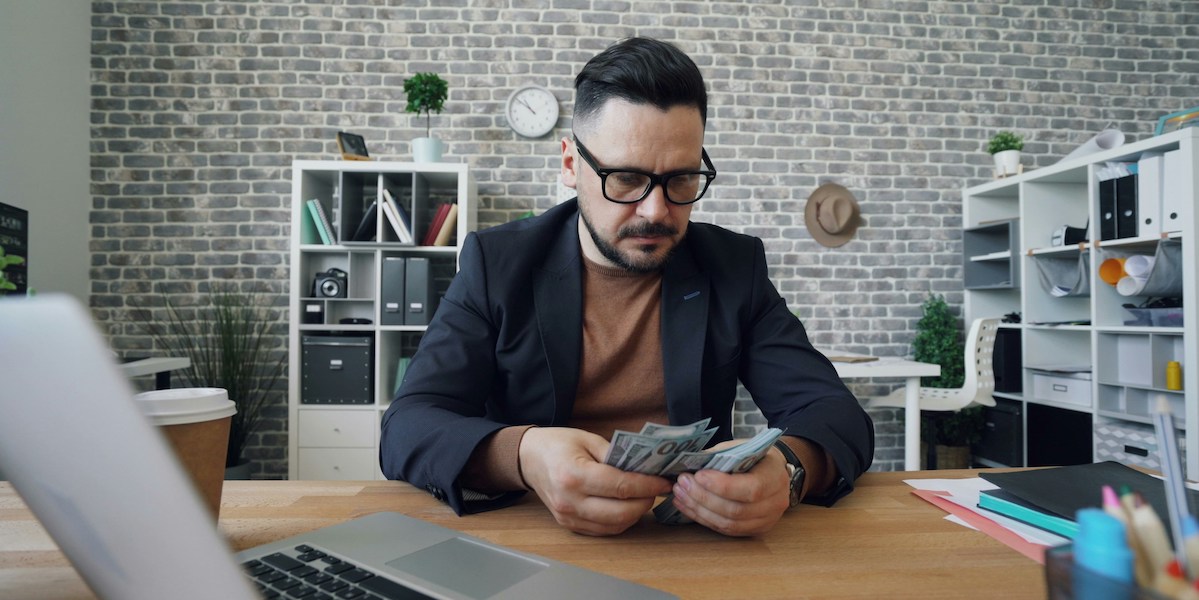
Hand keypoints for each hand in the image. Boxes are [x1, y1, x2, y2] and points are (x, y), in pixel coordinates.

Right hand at [518, 427, 672, 535]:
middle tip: (656, 489)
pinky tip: (627, 506)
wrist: (529, 459)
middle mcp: (569, 500)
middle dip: (645, 502)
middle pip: (621, 512)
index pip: (621, 486)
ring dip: (635, 514)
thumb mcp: (588, 439)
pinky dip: (621, 521)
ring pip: (615, 526)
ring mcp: (568, 516)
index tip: (664, 481)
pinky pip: (603, 530)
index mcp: (573, 475)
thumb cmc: (558, 444)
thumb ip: (616, 454)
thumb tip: (645, 468)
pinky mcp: (569, 525)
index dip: (648, 485)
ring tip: (644, 496)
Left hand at [667, 441, 790, 536]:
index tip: (698, 475)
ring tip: (680, 495)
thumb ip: (718, 456)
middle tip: (682, 484)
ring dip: (699, 510)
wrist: (773, 471)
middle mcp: (775, 503)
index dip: (722, 486)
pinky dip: (703, 519)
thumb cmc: (754, 456)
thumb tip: (687, 462)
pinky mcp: (753, 530)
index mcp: (774, 478)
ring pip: (729, 524)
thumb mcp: (740, 447)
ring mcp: (766, 521)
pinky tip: (687, 506)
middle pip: (736, 510)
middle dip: (704, 497)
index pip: (750, 489)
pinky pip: (726, 530)